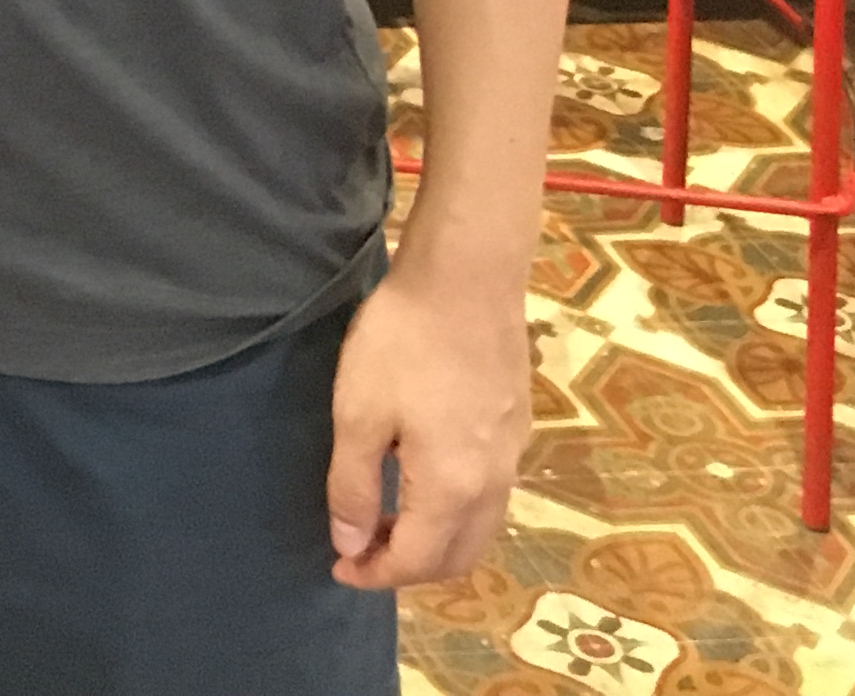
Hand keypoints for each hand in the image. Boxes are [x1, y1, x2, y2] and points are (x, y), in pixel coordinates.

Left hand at [325, 254, 532, 586]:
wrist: (467, 280)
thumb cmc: (401, 343)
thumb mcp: (358, 413)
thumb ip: (352, 486)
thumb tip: (350, 545)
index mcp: (452, 488)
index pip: (417, 560)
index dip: (374, 574)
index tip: (338, 568)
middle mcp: (493, 484)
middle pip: (457, 558)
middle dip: (408, 569)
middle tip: (361, 550)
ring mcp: (512, 457)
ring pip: (479, 530)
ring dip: (435, 543)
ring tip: (385, 521)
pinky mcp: (517, 429)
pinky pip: (490, 497)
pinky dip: (456, 513)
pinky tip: (421, 484)